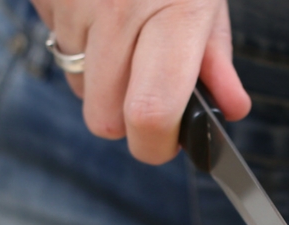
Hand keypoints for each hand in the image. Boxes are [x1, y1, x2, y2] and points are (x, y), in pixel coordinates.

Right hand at [33, 0, 250, 162]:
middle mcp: (119, 13)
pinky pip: (58, 45)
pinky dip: (79, 42)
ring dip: (101, 78)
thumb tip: (230, 109)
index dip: (155, 145)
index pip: (150, 115)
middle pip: (103, 118)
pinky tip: (100, 10)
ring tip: (126, 34)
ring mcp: (75, 3)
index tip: (167, 141)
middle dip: (125, 119)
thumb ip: (216, 55)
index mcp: (173, 16)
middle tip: (148, 93)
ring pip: (79, 86)